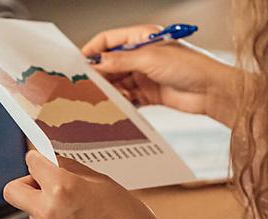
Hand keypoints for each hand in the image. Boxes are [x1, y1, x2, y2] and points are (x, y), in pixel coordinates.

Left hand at [3, 151, 191, 218]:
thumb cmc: (128, 218)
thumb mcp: (103, 182)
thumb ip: (72, 170)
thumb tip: (53, 162)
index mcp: (61, 187)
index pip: (32, 163)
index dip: (38, 161)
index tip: (41, 162)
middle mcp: (47, 210)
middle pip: (12, 190)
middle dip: (25, 184)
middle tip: (44, 186)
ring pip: (32, 212)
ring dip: (46, 208)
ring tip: (78, 214)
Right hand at [83, 25, 238, 126]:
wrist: (213, 91)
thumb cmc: (191, 67)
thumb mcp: (149, 59)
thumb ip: (119, 62)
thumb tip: (96, 63)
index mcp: (141, 38)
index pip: (108, 40)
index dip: (92, 51)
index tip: (79, 64)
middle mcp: (141, 55)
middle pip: (109, 64)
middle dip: (100, 75)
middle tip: (88, 86)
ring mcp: (144, 75)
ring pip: (116, 82)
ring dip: (111, 91)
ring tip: (108, 97)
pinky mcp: (148, 93)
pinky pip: (126, 97)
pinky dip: (121, 102)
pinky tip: (119, 105)